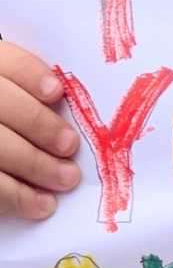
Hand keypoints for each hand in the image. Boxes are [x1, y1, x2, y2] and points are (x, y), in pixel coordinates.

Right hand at [0, 40, 79, 218]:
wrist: (3, 147)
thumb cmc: (18, 124)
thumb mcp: (23, 99)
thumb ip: (37, 98)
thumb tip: (71, 107)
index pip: (5, 62)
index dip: (29, 75)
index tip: (56, 93)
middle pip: (1, 103)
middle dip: (40, 125)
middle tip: (70, 146)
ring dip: (36, 165)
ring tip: (67, 178)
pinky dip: (19, 196)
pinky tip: (43, 205)